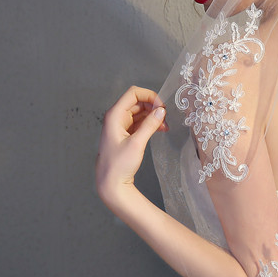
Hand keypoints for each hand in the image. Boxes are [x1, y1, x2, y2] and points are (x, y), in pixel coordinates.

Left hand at [96, 85, 167, 206]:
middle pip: (137, 101)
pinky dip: (150, 124)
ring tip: (165, 126)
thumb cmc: (119, 164)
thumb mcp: (137, 143)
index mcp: (115, 115)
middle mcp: (116, 117)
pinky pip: (139, 122)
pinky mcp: (125, 134)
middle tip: (165, 118)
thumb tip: (161, 111)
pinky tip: (160, 130)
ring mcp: (121, 125)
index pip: (133, 93)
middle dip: (153, 106)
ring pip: (140, 112)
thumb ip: (150, 125)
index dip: (149, 96)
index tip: (161, 108)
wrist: (111, 183)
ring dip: (153, 116)